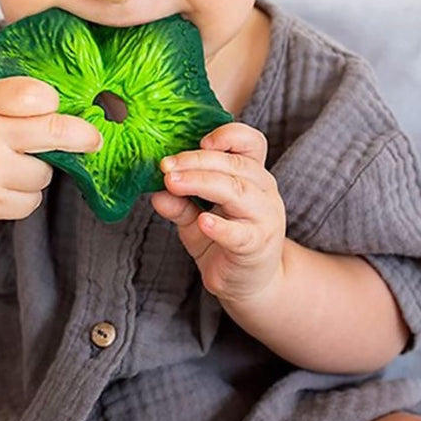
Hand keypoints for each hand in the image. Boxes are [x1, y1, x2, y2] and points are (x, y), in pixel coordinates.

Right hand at [0, 76, 102, 222]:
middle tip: (94, 139)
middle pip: (52, 132)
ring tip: (4, 167)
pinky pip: (31, 201)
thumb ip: (14, 104)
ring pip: (44, 173)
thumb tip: (78, 113)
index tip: (56, 104)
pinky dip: (23, 198)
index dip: (50, 100)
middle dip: (81, 135)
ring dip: (36, 173)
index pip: (30, 93)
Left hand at [150, 122, 285, 303]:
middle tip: (166, 166)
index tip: (199, 141)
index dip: (229, 136)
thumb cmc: (225, 243)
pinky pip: (239, 233)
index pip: (251, 143)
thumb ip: (179, 205)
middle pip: (235, 165)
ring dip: (202, 183)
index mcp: (252, 176)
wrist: (248, 284)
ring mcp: (264, 218)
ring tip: (173, 183)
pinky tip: (203, 221)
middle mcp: (263, 191)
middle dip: (197, 162)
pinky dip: (220, 226)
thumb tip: (156, 192)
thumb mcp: (196, 220)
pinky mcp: (257, 246)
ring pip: (237, 191)